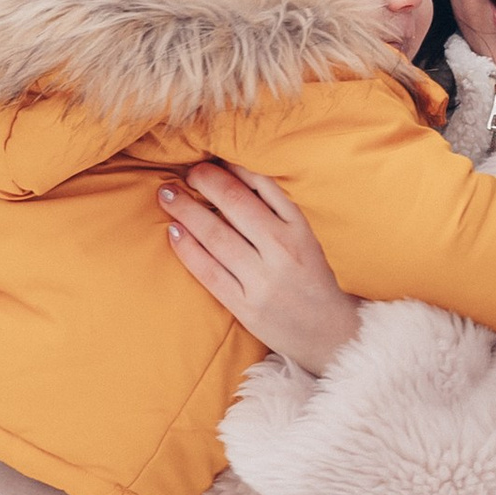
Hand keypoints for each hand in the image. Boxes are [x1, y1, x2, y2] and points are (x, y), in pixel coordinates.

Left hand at [162, 162, 363, 377]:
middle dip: (204, 182)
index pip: (261, 186)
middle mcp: (283, 251)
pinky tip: (174, 232)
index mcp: (299, 229)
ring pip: (216, 237)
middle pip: (235, 205)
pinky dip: (188, 250)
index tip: (210, 161)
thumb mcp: (304, 237)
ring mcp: (264, 280)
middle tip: (185, 173)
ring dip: (186, 211)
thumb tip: (232, 173)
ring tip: (167, 195)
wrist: (328, 333)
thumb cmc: (311, 278)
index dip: (231, 169)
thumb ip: (274, 208)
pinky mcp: (247, 307)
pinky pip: (210, 272)